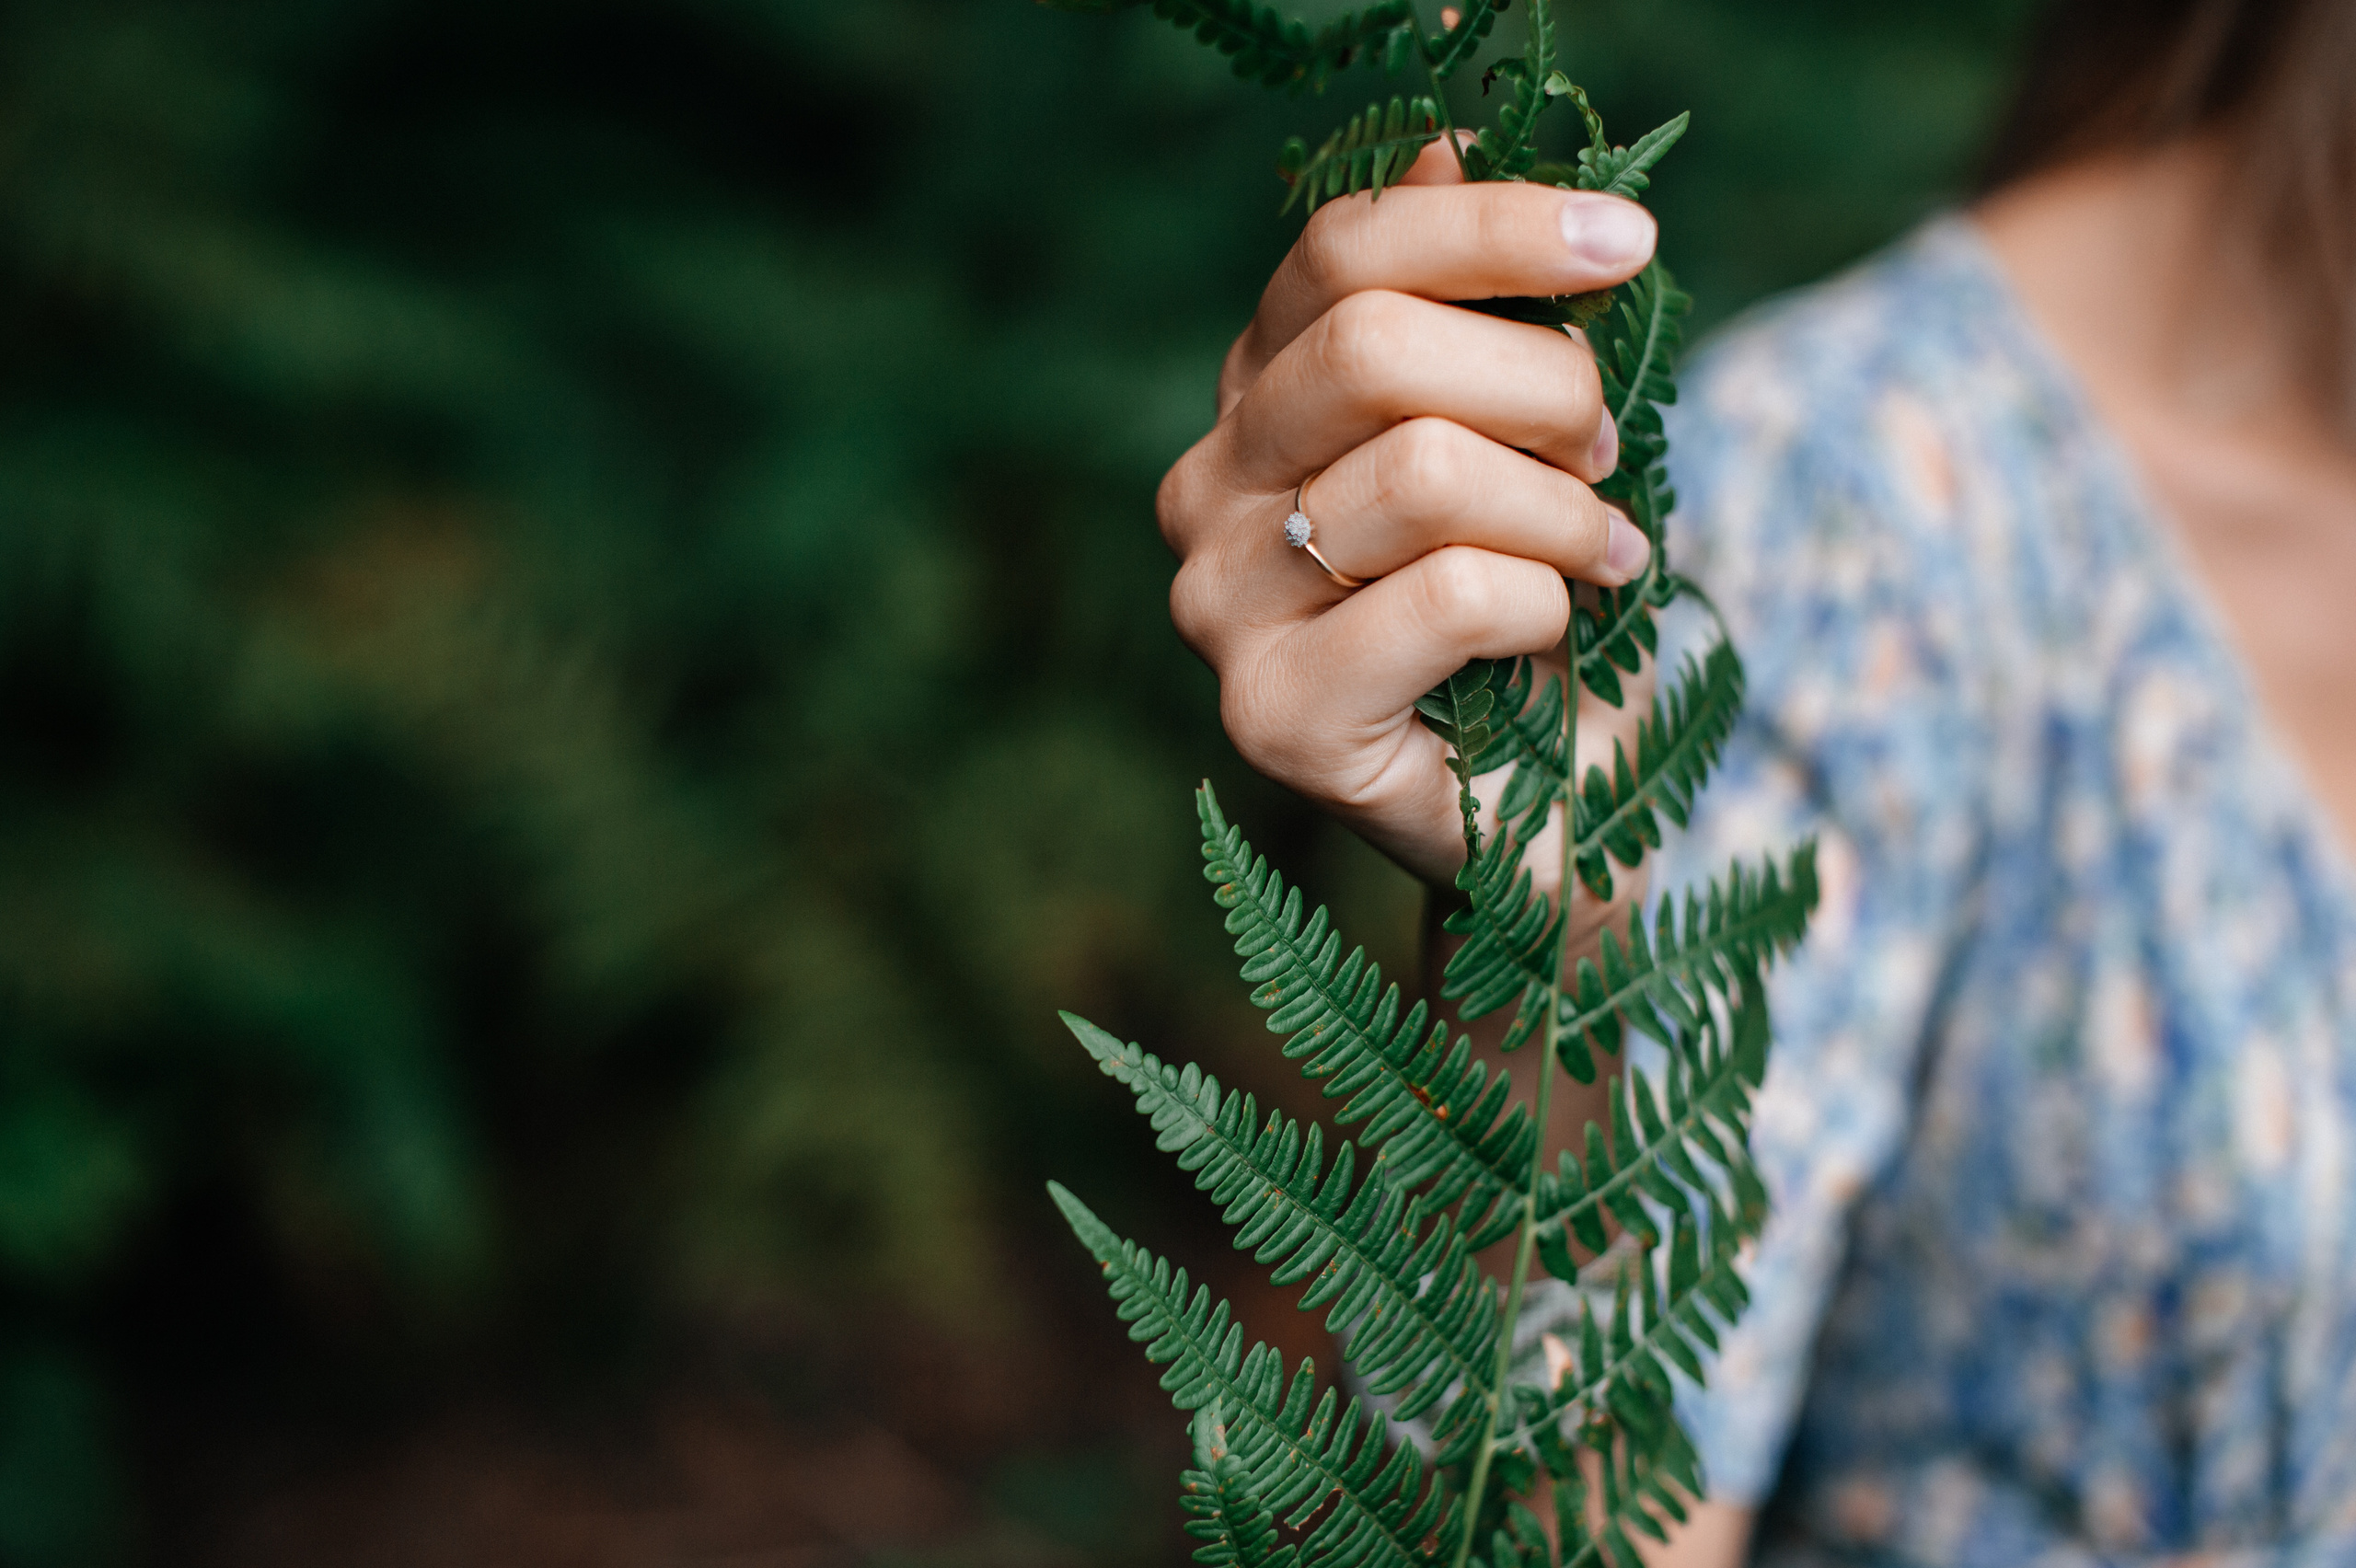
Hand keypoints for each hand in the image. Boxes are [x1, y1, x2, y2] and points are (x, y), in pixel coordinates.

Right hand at [1160, 139, 1659, 893]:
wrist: (1548, 811)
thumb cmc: (1536, 610)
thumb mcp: (1526, 438)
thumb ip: (1482, 305)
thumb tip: (1450, 144)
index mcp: (1257, 399)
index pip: (1342, 253)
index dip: (1491, 226)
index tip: (1626, 243)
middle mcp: (1208, 491)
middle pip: (1374, 349)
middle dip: (1545, 385)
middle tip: (1606, 452)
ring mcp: (1222, 607)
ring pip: (1425, 472)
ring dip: (1565, 509)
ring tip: (1607, 554)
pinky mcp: (1274, 716)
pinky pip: (1448, 596)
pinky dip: (1543, 601)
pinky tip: (1556, 633)